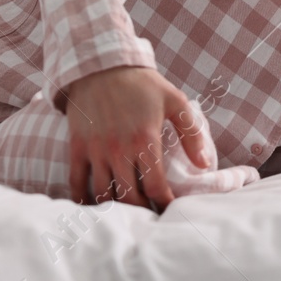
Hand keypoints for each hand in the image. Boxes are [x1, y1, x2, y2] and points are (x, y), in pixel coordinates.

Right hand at [60, 65, 209, 210]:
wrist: (102, 65)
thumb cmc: (142, 84)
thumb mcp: (175, 102)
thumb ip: (191, 134)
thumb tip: (204, 165)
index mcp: (146, 140)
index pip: (156, 186)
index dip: (163, 203)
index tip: (169, 209)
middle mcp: (119, 149)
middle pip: (129, 197)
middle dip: (141, 211)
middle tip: (149, 215)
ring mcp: (96, 150)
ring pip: (103, 193)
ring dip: (114, 208)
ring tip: (125, 214)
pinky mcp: (77, 147)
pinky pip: (76, 182)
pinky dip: (82, 199)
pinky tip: (91, 207)